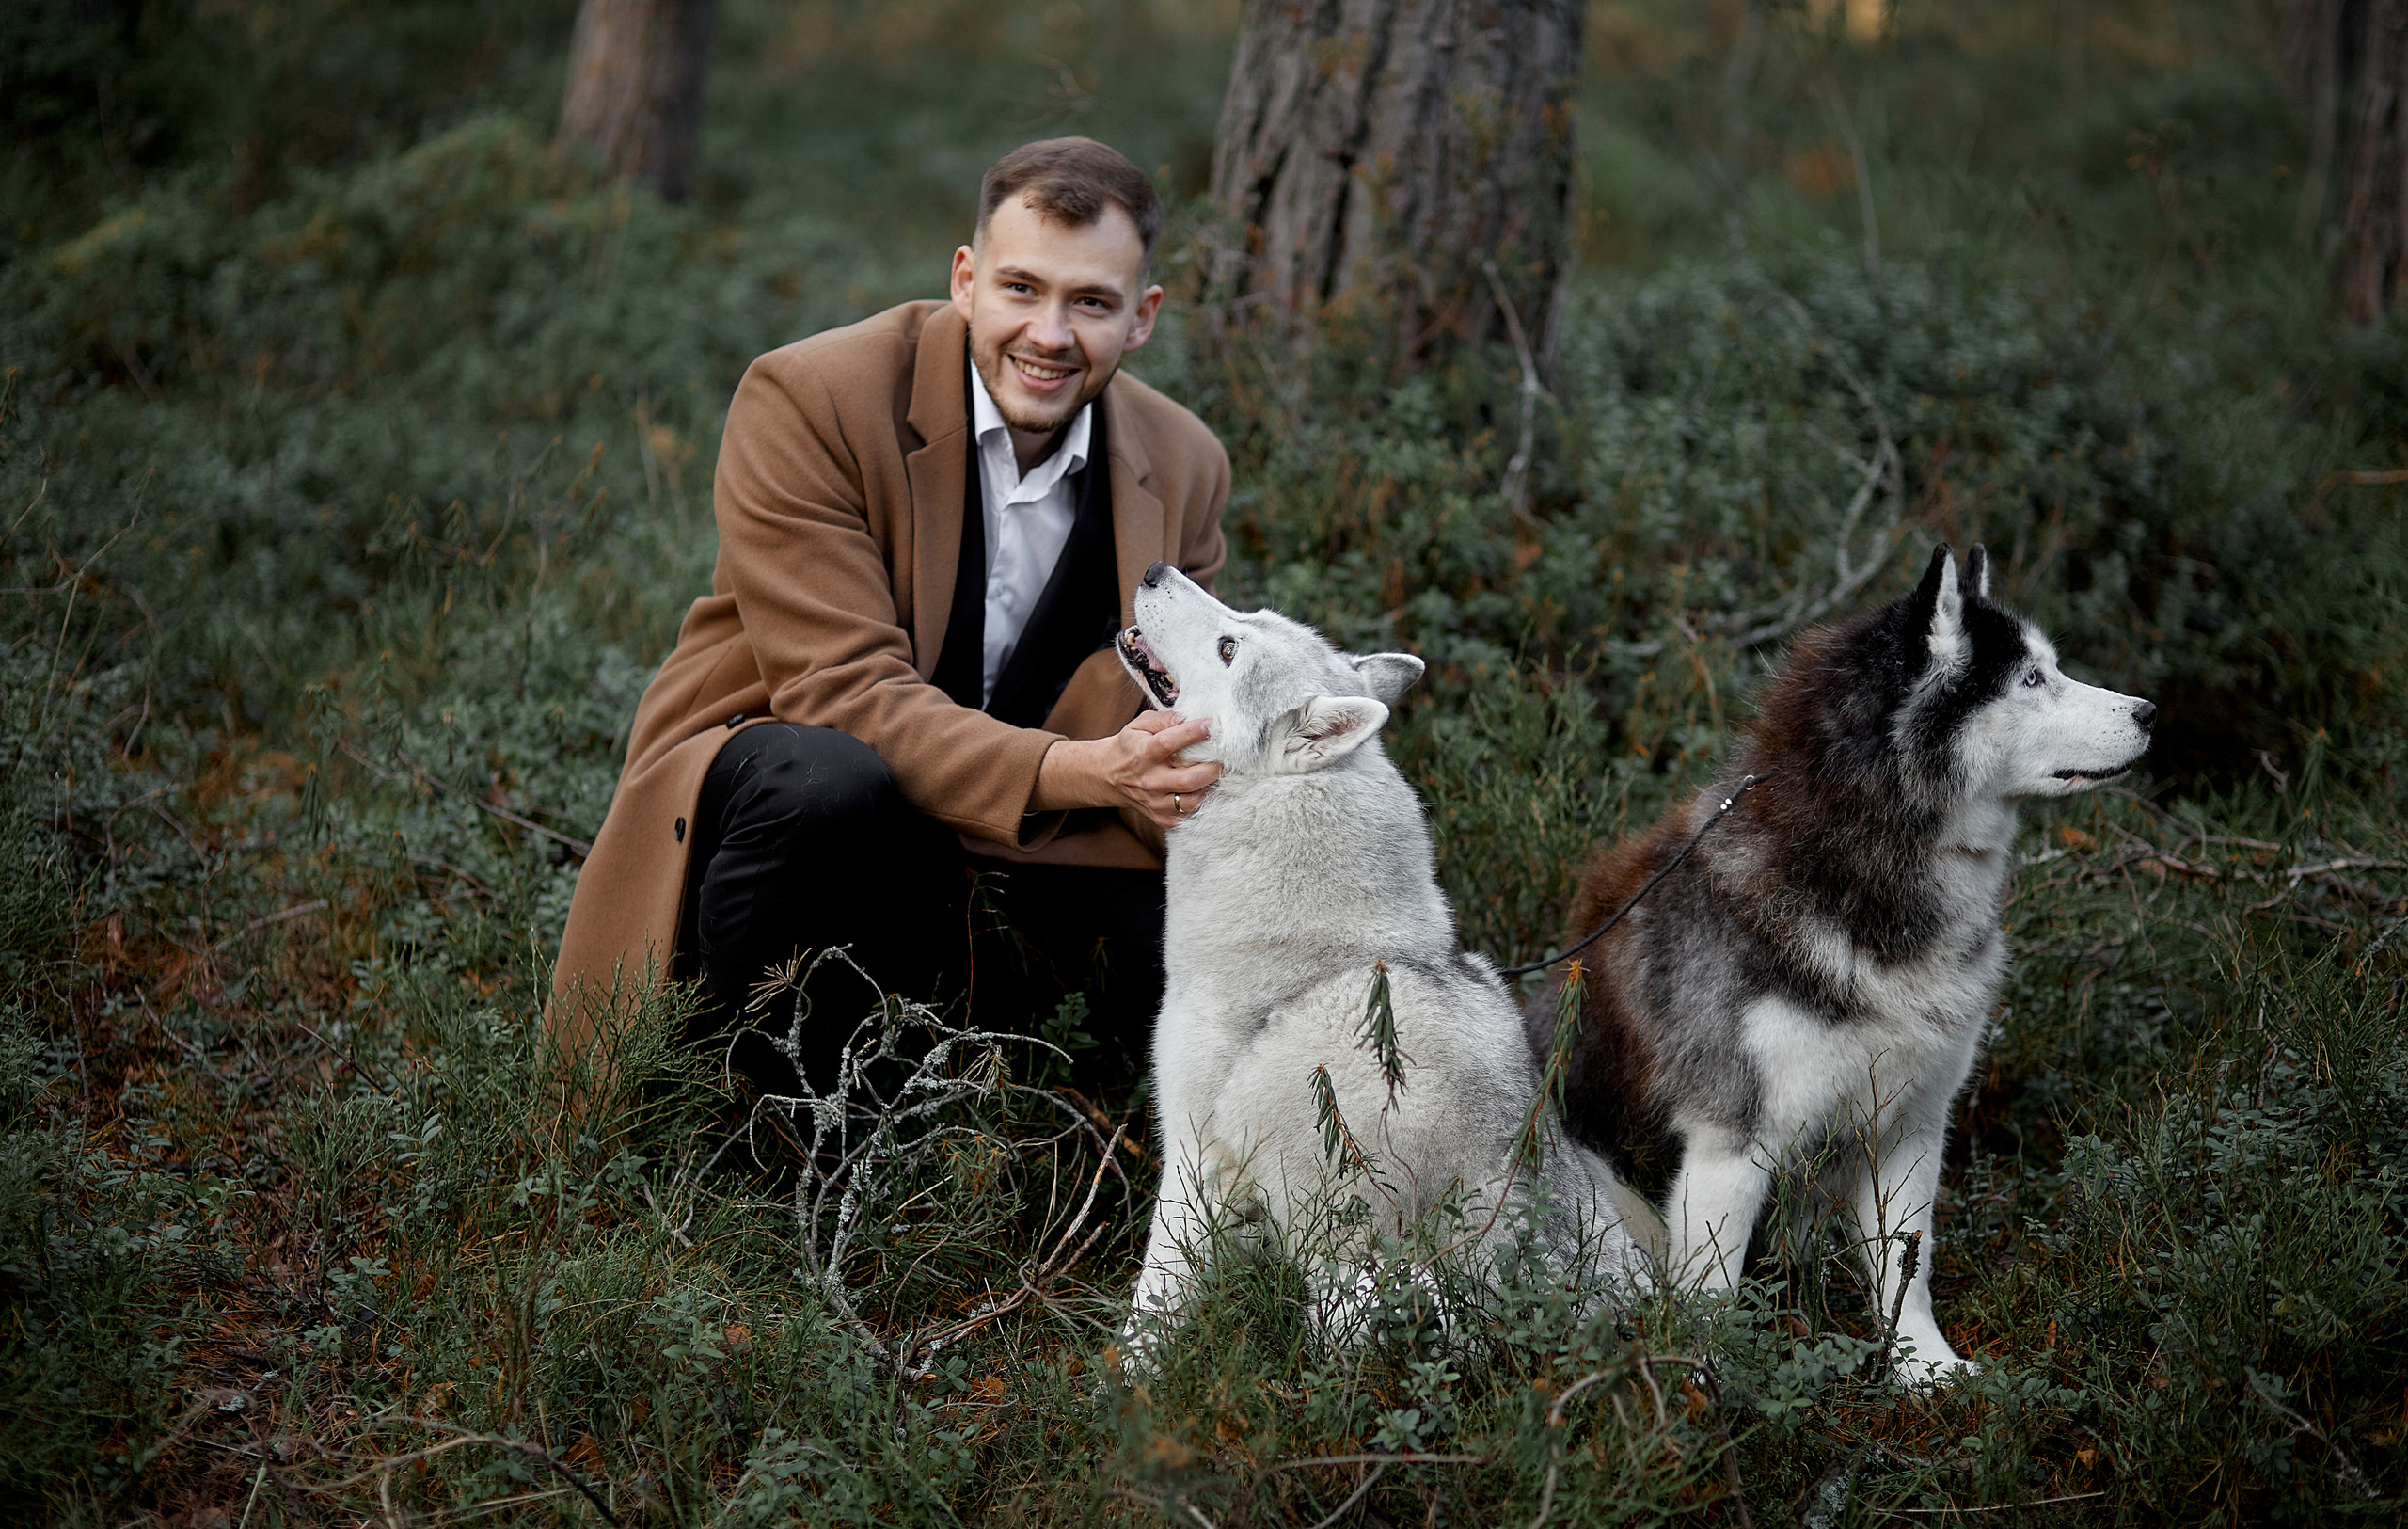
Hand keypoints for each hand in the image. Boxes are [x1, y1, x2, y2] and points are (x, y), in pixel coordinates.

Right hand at [1033, 711, 1221, 827]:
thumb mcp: (1139, 725)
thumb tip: (1186, 718)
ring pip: (1192, 801)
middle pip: (1188, 779)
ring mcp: (1155, 802)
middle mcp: (1149, 780)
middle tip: (1222, 758)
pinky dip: (1200, 803)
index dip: (1193, 732)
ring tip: (1213, 775)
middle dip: (1212, 768)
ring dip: (1209, 788)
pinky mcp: (1160, 818)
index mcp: (1143, 753)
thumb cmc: (1130, 746)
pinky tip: (1201, 789)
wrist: (1107, 776)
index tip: (1210, 725)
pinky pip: (1188, 816)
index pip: (1170, 742)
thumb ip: (1163, 719)